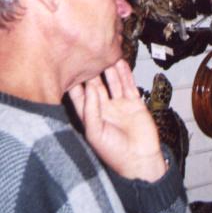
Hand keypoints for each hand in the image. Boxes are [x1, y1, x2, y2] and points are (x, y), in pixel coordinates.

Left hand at [68, 59, 166, 181]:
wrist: (140, 160)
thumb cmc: (115, 153)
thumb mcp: (95, 133)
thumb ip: (91, 110)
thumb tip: (89, 88)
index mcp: (91, 117)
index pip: (80, 96)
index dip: (75, 82)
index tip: (70, 67)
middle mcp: (104, 109)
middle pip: (96, 85)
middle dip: (92, 71)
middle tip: (87, 54)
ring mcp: (120, 105)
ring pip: (113, 82)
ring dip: (109, 69)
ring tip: (105, 52)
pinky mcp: (134, 103)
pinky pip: (129, 84)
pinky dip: (125, 73)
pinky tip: (121, 62)